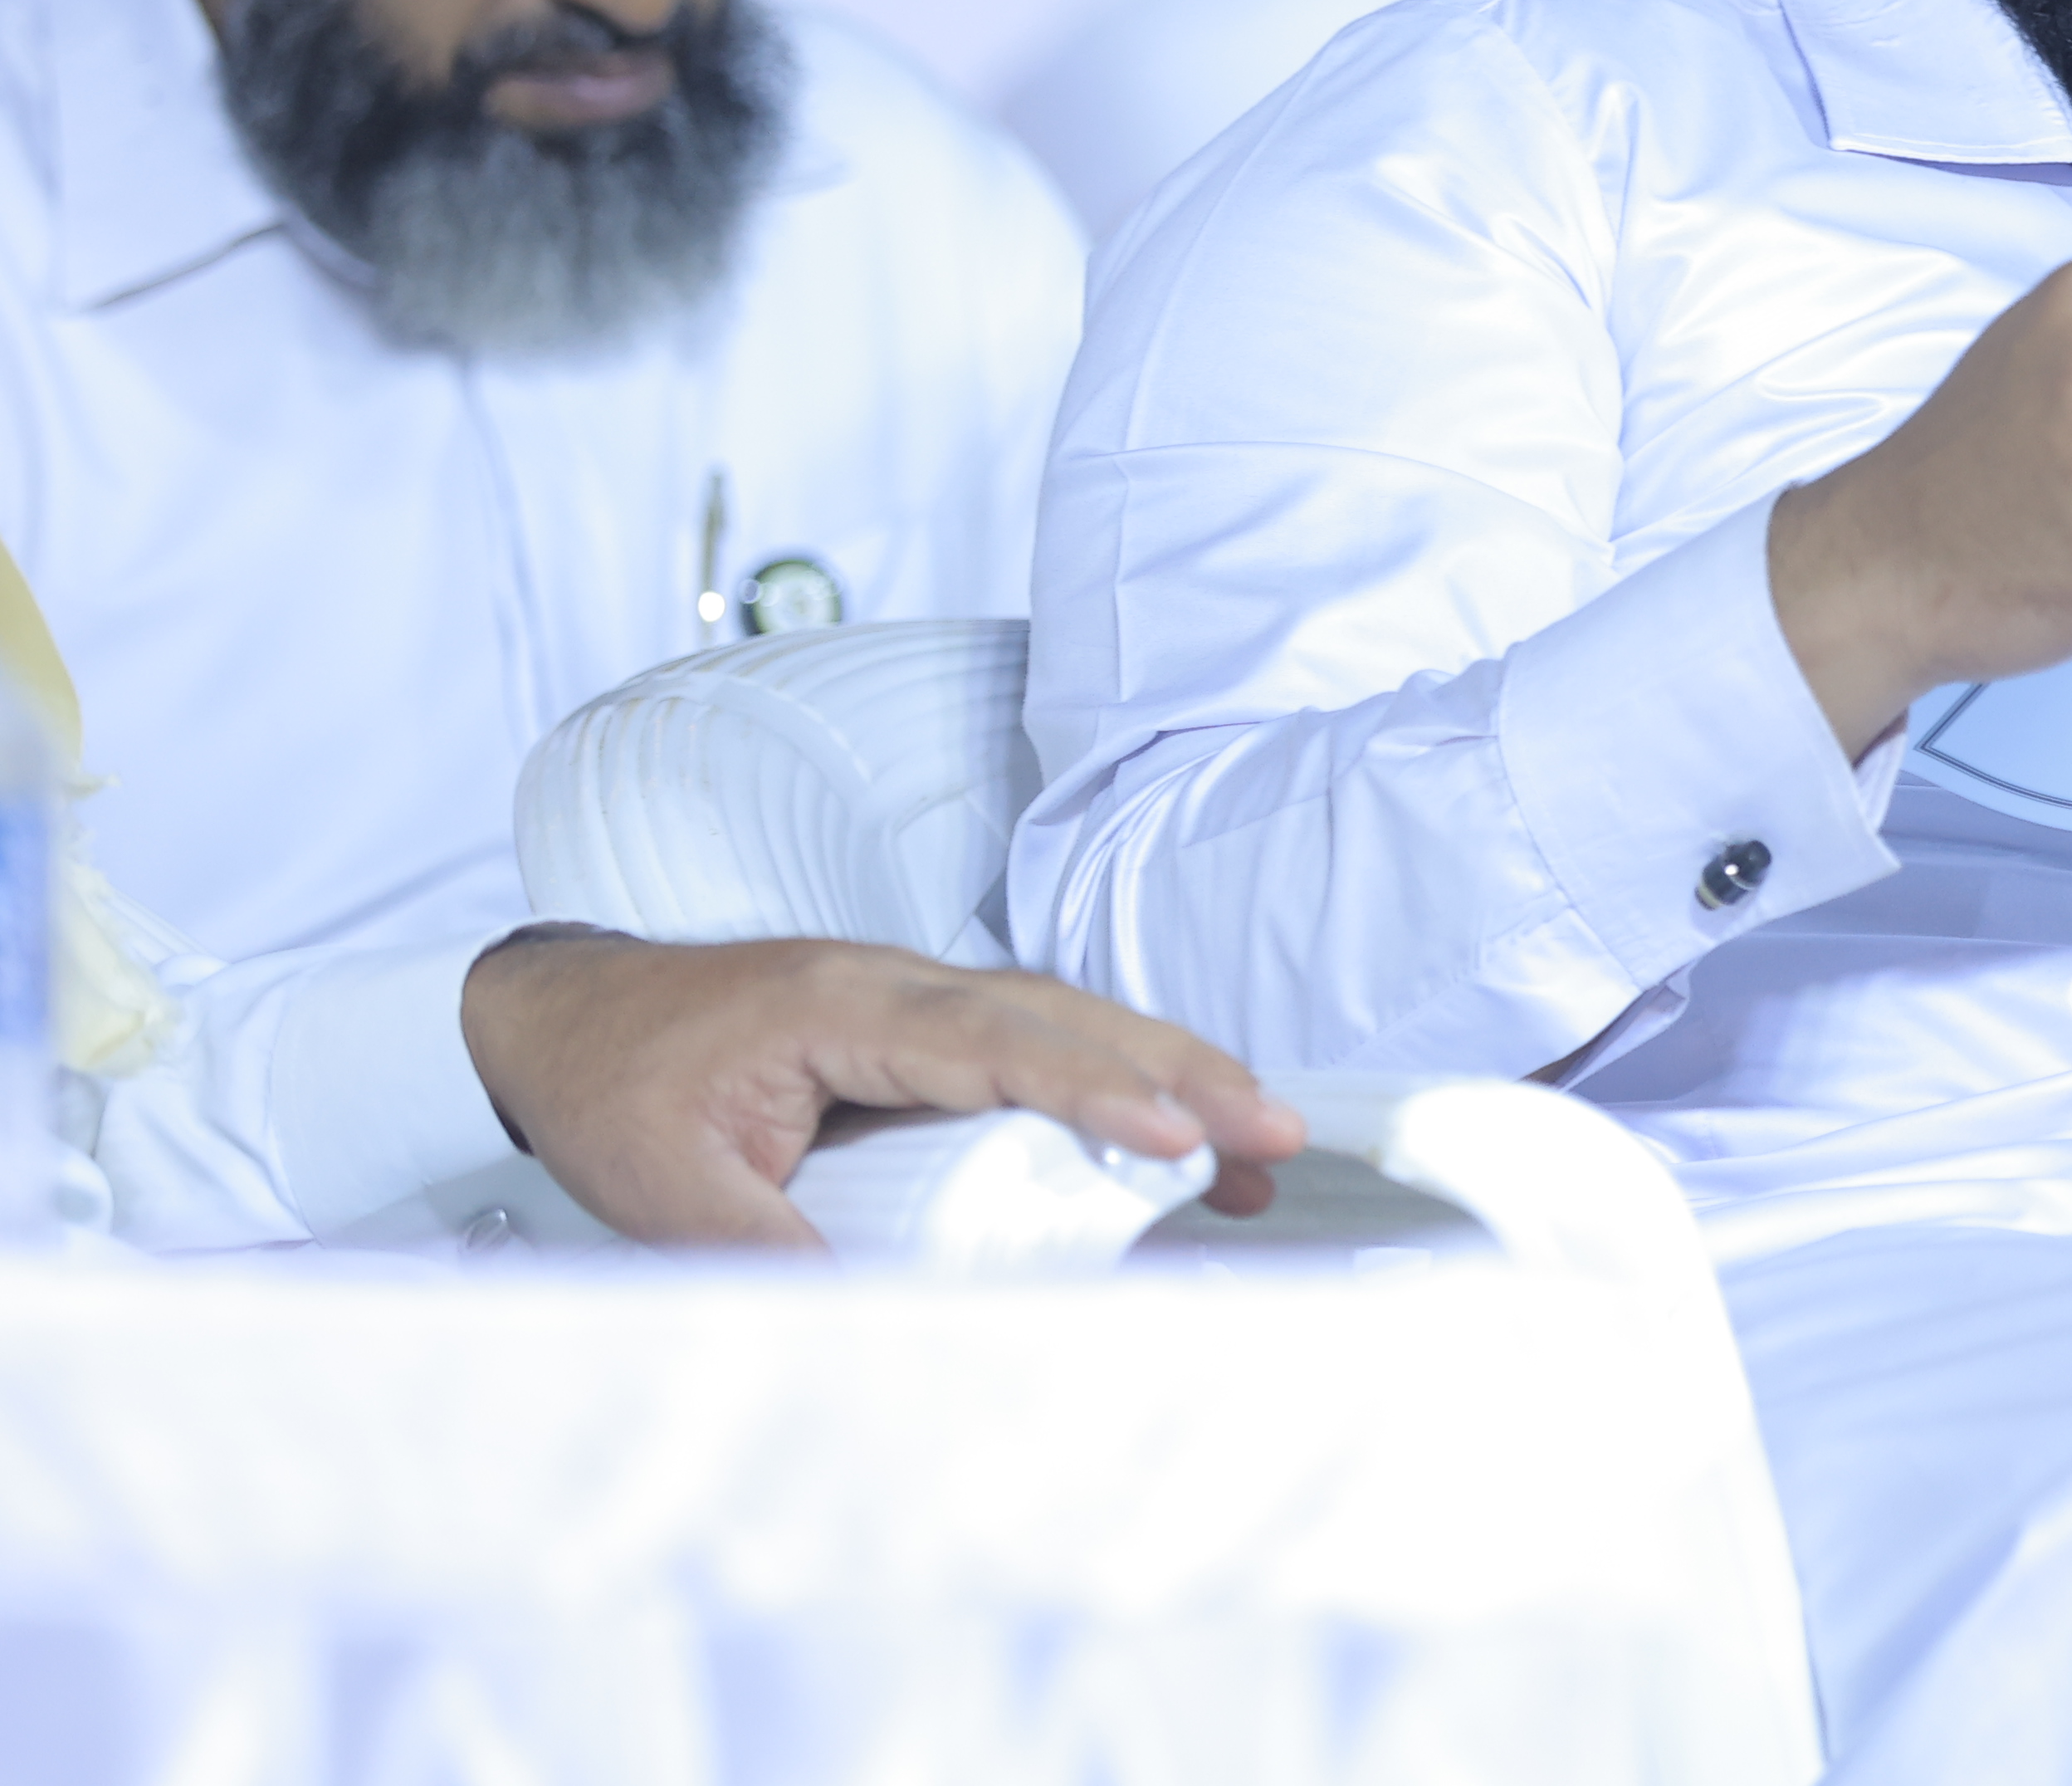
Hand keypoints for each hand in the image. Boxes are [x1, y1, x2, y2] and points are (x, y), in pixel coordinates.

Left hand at [461, 931, 1308, 1250]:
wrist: (558, 1014)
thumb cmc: (610, 1082)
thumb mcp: (665, 1192)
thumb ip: (764, 1254)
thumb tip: (863, 1330)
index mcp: (838, 1007)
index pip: (994, 1043)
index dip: (1093, 1089)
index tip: (1176, 1136)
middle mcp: (895, 981)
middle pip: (1066, 1013)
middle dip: (1180, 1071)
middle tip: (1273, 1134)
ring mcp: (914, 991)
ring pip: (1068, 1018)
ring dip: (1167, 1072)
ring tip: (1253, 1145)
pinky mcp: (920, 1022)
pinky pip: (1039, 1037)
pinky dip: (1115, 1075)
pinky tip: (1166, 1130)